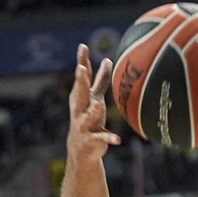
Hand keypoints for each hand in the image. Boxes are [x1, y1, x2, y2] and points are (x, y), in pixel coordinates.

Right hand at [67, 44, 120, 161]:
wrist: (81, 149)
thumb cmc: (89, 118)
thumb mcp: (95, 98)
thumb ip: (101, 80)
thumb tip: (108, 59)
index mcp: (82, 97)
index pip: (82, 77)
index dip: (82, 62)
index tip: (83, 47)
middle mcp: (80, 109)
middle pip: (80, 93)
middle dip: (80, 81)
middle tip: (81, 68)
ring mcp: (85, 124)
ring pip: (88, 117)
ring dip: (93, 111)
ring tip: (98, 105)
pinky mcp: (92, 140)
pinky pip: (101, 138)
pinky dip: (109, 138)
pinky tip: (118, 139)